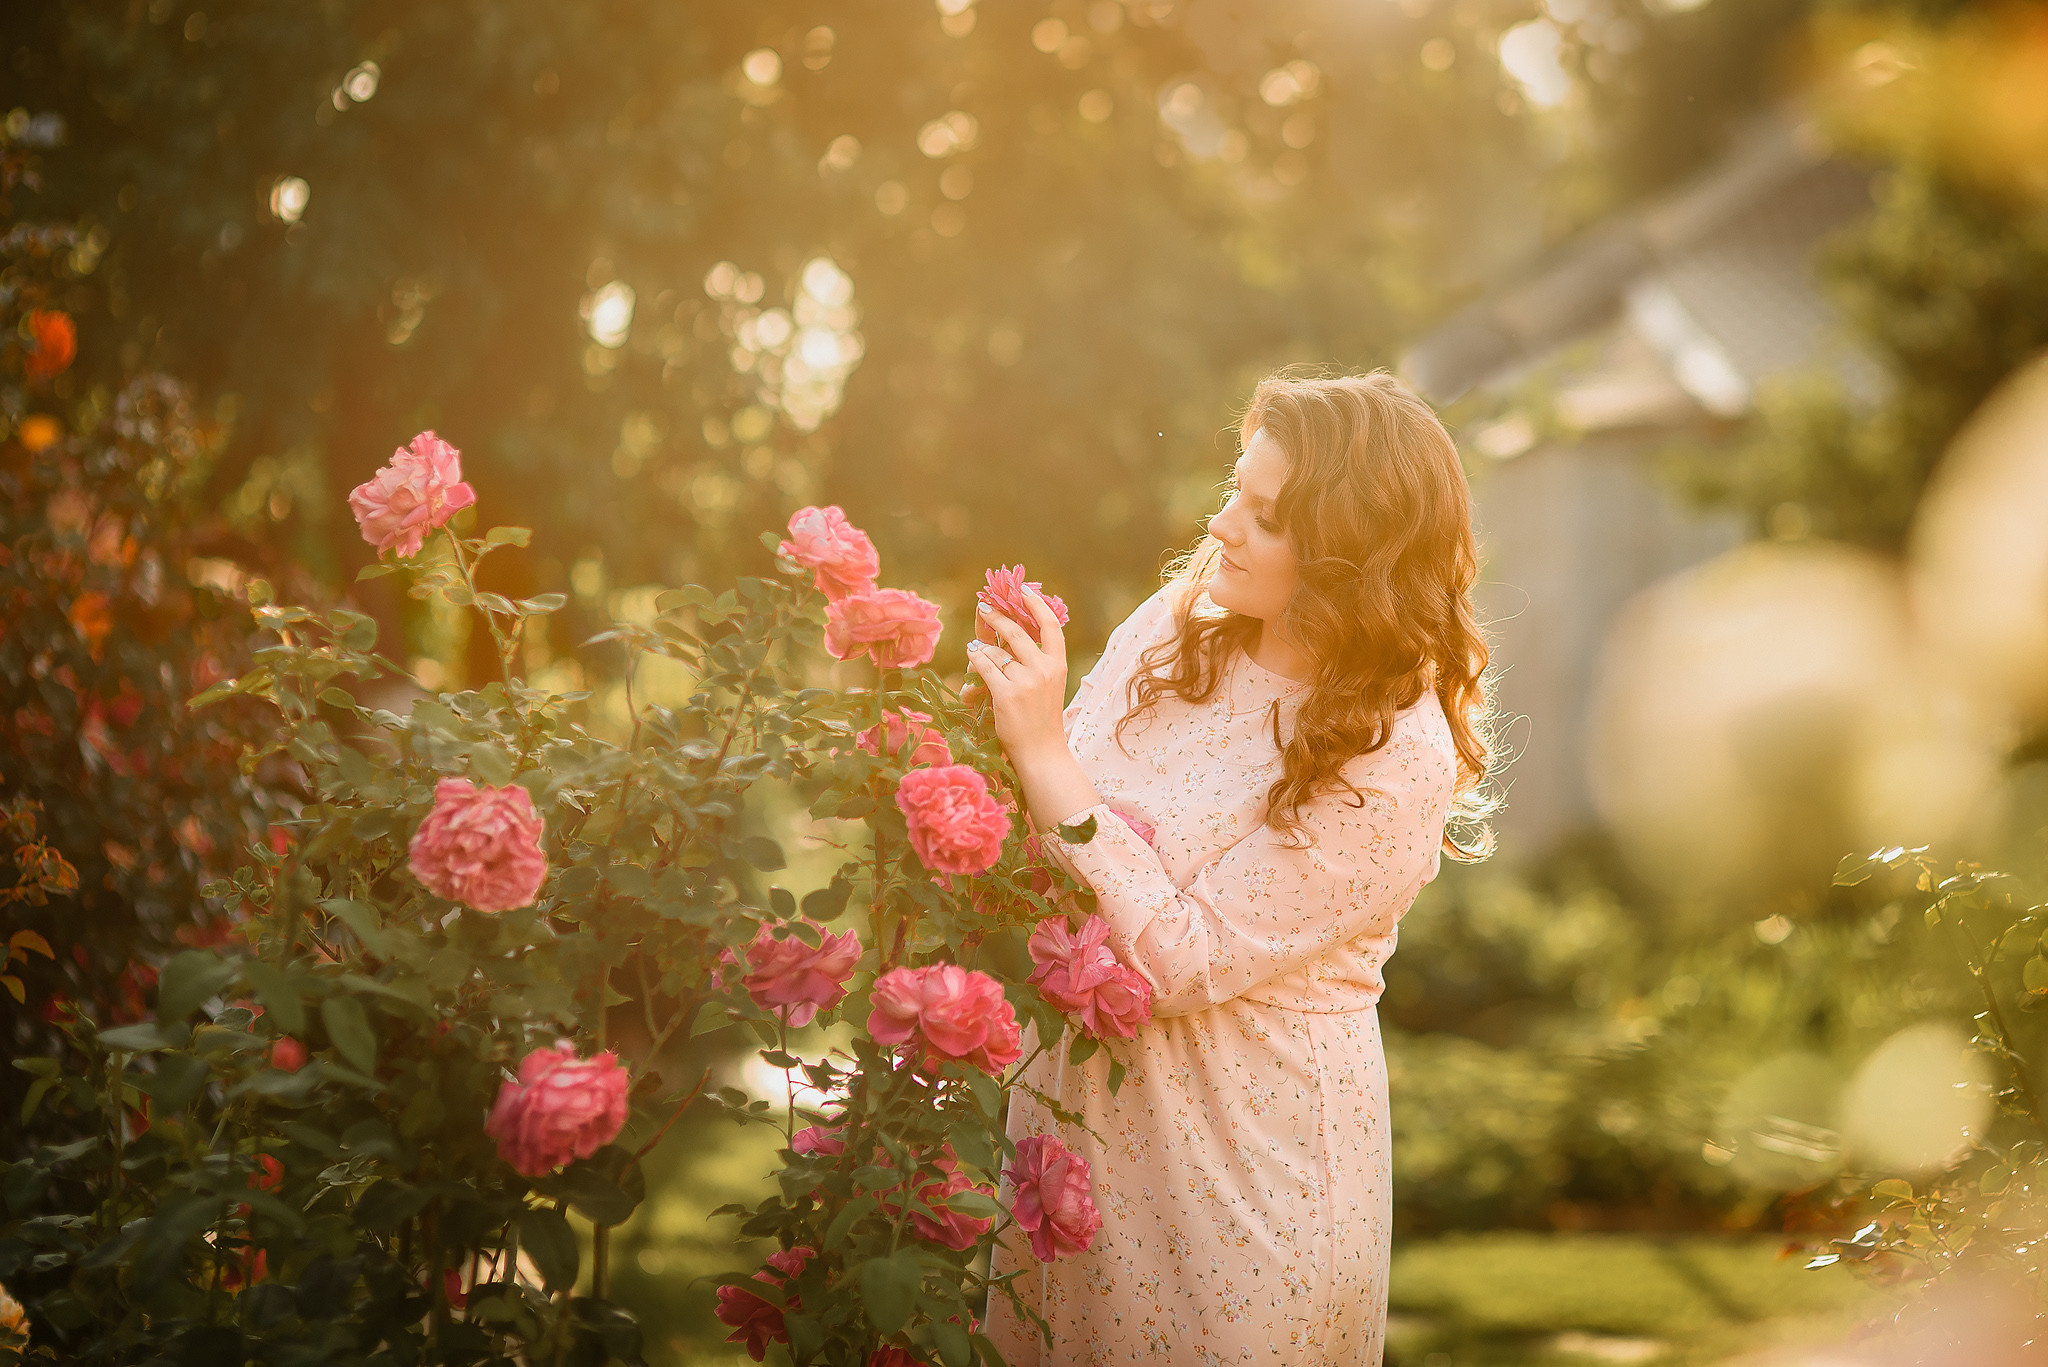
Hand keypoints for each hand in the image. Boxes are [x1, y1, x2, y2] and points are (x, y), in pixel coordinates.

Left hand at [964, 588, 1068, 762]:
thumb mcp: (1046, 685)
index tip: (1023, 590)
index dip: (1036, 605)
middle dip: (996, 617)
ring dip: (981, 650)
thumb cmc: (1040, 719)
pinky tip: (971, 656)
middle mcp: (1044, 669)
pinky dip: (974, 659)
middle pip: (1015, 631)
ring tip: (975, 652)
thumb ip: (1030, 660)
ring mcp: (1026, 682)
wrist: (1041, 752)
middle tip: (984, 607)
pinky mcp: (1006, 695)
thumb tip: (1001, 634)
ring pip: (994, 651)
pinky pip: (983, 666)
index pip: (1050, 626)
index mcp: (1058, 665)